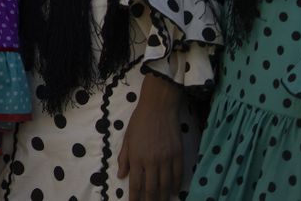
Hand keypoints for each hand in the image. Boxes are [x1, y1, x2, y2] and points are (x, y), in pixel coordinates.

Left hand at [117, 75, 185, 200]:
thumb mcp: (127, 139)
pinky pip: (178, 175)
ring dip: (164, 196)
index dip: (135, 198)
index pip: (136, 184)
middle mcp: (152, 161)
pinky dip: (176, 185)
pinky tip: (173, 190)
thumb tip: (121, 176)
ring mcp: (166, 159)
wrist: (159, 108)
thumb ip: (124, 158)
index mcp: (136, 157)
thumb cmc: (139, 121)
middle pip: (152, 189)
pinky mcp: (178, 155)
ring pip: (166, 185)